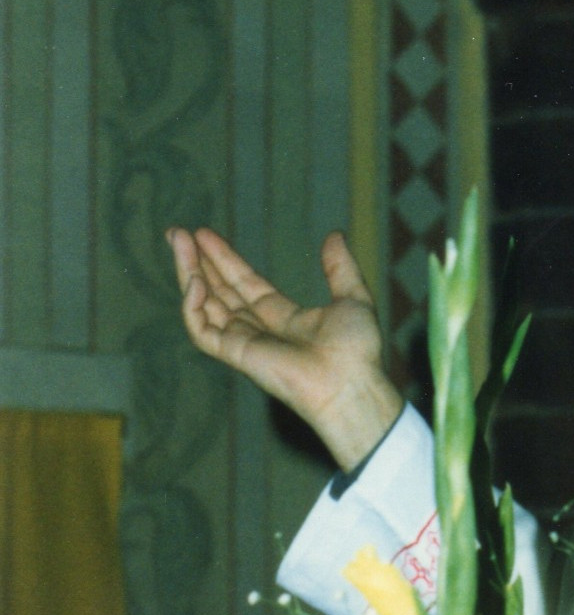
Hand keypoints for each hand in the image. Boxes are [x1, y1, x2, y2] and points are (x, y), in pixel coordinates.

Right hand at [169, 227, 403, 469]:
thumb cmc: (356, 349)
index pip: (244, 283)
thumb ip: (339, 267)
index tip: (205, 234)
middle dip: (197, 262)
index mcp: (284, 317)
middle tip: (177, 232)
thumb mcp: (352, 296)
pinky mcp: (235, 355)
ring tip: (179, 240)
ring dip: (189, 273)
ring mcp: (244, 342)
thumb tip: (334, 235)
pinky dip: (193, 306)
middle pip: (218, 290)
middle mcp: (259, 329)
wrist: (350, 382)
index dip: (224, 259)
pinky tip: (196, 280)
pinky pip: (202, 330)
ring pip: (204, 305)